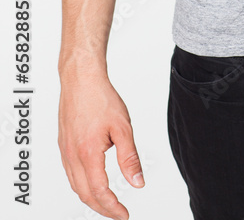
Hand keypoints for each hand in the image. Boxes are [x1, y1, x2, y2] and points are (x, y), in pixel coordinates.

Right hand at [58, 72, 144, 218]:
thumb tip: (138, 182)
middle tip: (118, 213)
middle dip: (102, 208)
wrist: (81, 79)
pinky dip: (82, 185)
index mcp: (88, 153)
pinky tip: (92, 182)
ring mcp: (65, 151)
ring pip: (75, 186)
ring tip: (108, 203)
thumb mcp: (123, 127)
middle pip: (85, 194)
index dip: (112, 208)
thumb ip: (130, 158)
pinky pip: (71, 174)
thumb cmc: (101, 98)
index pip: (99, 192)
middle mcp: (72, 156)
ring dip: (91, 199)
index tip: (124, 215)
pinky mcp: (63, 145)